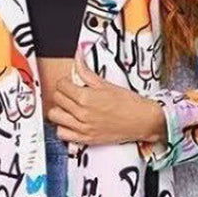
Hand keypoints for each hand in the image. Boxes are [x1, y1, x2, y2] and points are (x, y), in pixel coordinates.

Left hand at [47, 47, 167, 145]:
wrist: (142, 121)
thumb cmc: (129, 103)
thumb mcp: (106, 84)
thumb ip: (87, 72)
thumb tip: (78, 56)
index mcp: (86, 97)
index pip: (61, 85)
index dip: (65, 81)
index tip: (71, 82)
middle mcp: (82, 113)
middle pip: (56, 99)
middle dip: (62, 93)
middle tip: (71, 93)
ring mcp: (82, 127)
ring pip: (54, 116)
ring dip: (59, 110)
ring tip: (69, 107)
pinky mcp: (85, 139)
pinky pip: (62, 133)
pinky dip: (63, 127)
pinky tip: (71, 121)